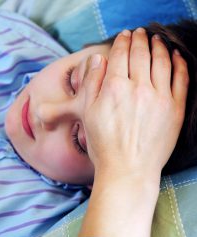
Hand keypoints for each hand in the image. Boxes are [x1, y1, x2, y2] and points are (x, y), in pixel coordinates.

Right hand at [81, 28, 188, 179]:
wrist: (127, 171)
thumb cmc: (104, 146)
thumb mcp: (87, 114)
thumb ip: (92, 83)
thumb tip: (98, 59)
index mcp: (114, 87)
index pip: (120, 54)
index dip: (122, 42)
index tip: (124, 35)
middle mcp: (138, 88)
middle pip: (141, 53)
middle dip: (139, 39)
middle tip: (139, 33)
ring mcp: (160, 98)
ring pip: (162, 61)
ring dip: (159, 45)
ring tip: (157, 39)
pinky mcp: (176, 109)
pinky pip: (181, 78)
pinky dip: (180, 63)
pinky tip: (176, 55)